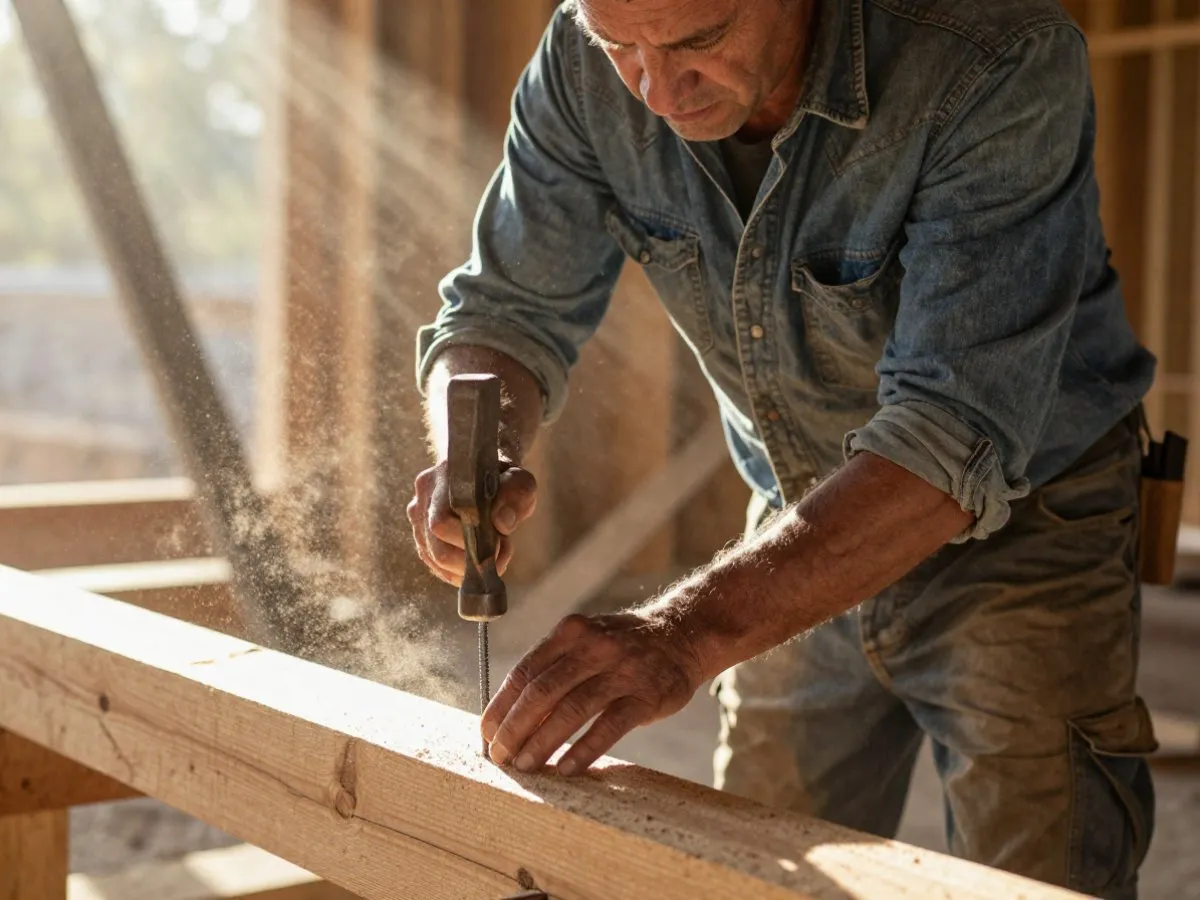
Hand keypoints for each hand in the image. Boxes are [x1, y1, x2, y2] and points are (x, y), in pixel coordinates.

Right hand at [406, 461, 536, 584]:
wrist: (485, 476)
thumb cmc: (504, 480)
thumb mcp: (520, 481)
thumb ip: (515, 496)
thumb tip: (501, 523)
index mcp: (444, 476)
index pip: (441, 521)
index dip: (469, 541)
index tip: (500, 543)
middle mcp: (424, 496)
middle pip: (436, 547)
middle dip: (470, 560)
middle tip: (499, 554)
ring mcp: (418, 516)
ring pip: (434, 559)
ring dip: (466, 567)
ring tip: (492, 554)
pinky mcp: (421, 535)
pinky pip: (435, 565)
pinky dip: (459, 570)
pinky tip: (478, 559)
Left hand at [481, 611, 704, 775]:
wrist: (683, 635)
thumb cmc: (622, 646)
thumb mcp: (586, 640)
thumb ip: (553, 668)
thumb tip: (511, 715)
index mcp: (570, 632)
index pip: (524, 672)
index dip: (501, 706)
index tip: (486, 734)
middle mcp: (594, 647)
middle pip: (542, 692)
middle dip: (515, 729)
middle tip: (500, 757)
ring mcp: (623, 670)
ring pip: (572, 710)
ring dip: (543, 742)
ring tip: (525, 766)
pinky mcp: (647, 695)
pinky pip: (609, 726)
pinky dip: (584, 749)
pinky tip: (567, 767)